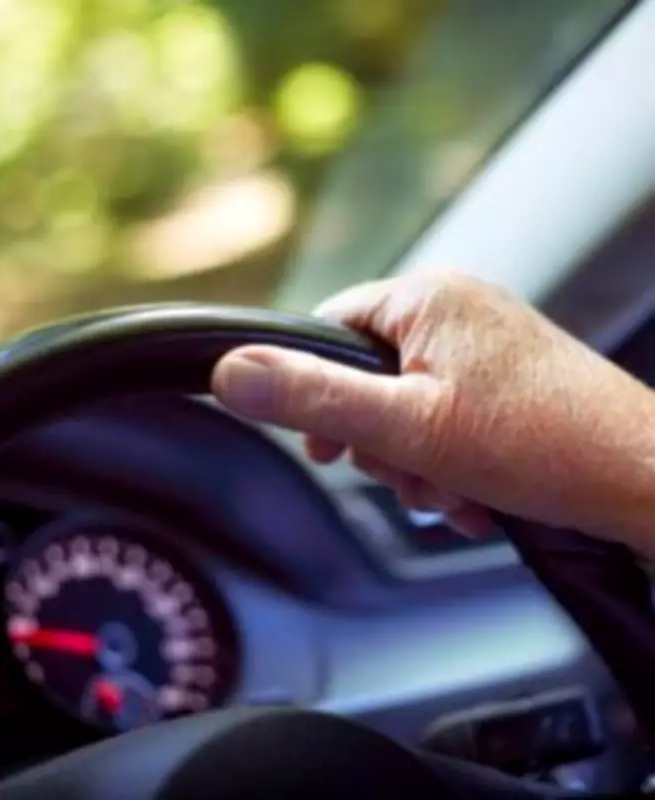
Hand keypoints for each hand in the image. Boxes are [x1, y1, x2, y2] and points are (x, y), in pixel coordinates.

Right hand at [212, 271, 654, 552]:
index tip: (329, 447)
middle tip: (410, 476)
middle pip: (367, 376)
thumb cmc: (542, 445)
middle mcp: (456, 308)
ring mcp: (485, 342)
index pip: (326, 331)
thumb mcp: (407, 427)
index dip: (315, 394)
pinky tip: (474, 493)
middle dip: (380, 443)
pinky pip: (447, 415)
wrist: (644, 478)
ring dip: (417, 462)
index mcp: (426, 298)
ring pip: (408, 405)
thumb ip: (314, 398)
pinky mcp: (507, 377)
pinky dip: (449, 460)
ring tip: (453, 492)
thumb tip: (232, 372)